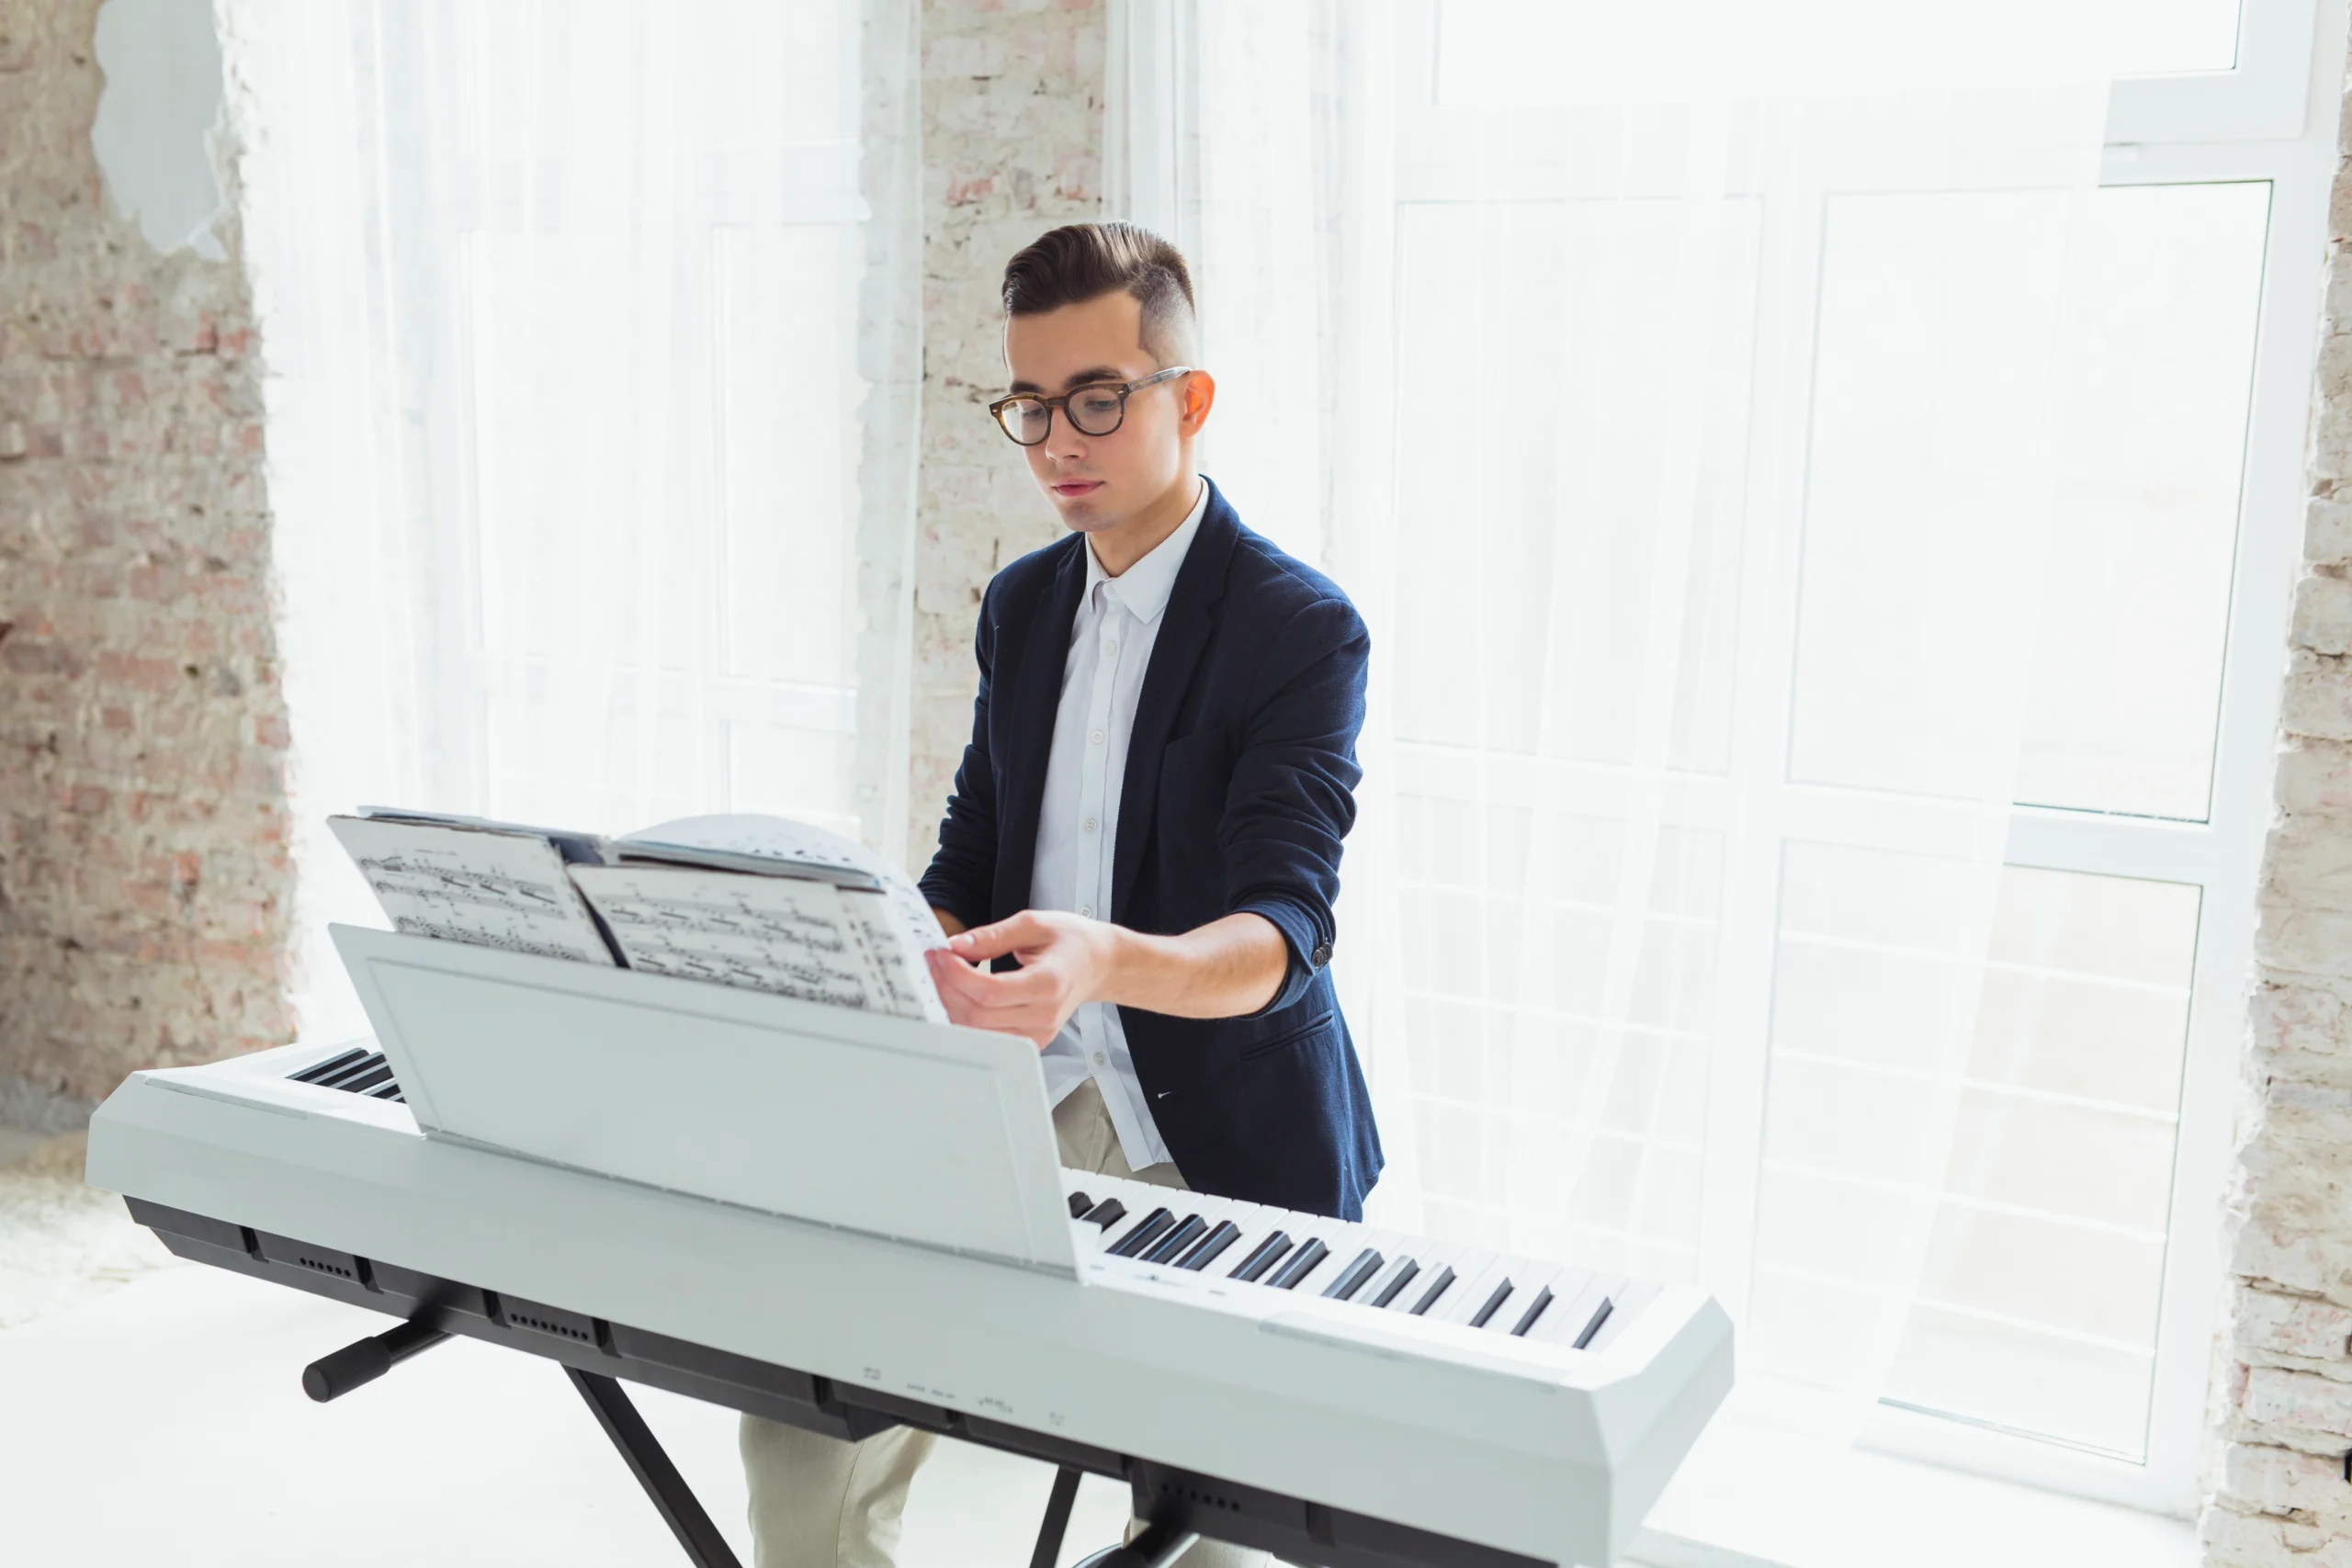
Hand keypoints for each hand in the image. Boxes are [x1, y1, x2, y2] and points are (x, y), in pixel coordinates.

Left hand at [924, 909, 1120, 1047]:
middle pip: (978, 1014)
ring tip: (942, 976)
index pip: (990, 991)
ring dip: (952, 1004)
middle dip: (947, 987)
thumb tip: (956, 946)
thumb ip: (993, 935)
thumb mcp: (1034, 923)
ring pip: (978, 1031)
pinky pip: (988, 1037)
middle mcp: (1044, 1015)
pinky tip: (959, 995)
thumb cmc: (1072, 942)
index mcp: (1049, 983)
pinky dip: (966, 1017)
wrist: (1099, 964)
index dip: (957, 974)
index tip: (941, 954)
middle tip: (934, 962)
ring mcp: (1038, 1033)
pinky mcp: (1031, 1041)